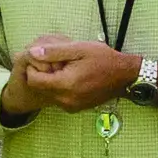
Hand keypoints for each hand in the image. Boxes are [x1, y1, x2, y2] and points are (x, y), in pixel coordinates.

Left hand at [8, 38, 136, 115]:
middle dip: (41, 75)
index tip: (43, 58)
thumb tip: (32, 52)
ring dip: (50, 82)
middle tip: (54, 62)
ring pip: (48, 94)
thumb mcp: (79, 49)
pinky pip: (58, 98)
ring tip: (64, 68)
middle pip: (39, 88)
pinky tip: (71, 77)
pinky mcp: (76, 108)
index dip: (33, 68)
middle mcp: (66, 100)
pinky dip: (59, 88)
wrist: (125, 76)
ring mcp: (71, 106)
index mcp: (66, 84)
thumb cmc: (104, 59)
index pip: (33, 80)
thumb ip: (54, 51)